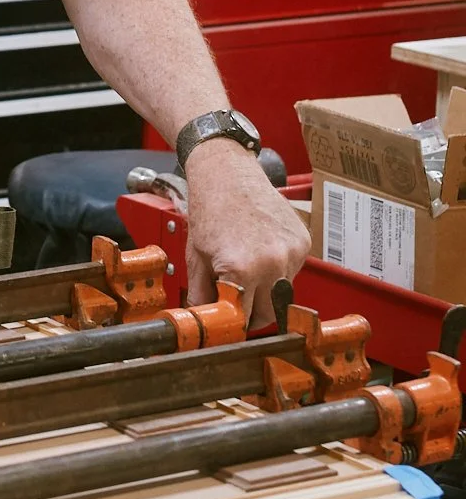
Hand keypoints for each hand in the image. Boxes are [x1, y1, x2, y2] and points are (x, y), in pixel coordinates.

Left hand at [183, 141, 309, 328]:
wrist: (227, 172)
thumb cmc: (210, 208)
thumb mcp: (195, 257)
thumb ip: (200, 295)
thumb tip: (205, 324)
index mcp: (243, 270)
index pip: (246, 320)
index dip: (236, 325)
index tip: (231, 326)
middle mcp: (273, 263)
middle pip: (270, 313)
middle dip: (252, 314)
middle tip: (237, 302)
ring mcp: (292, 252)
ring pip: (283, 292)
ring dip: (266, 289)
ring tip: (246, 264)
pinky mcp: (303, 242)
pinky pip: (293, 270)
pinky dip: (278, 269)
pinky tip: (260, 249)